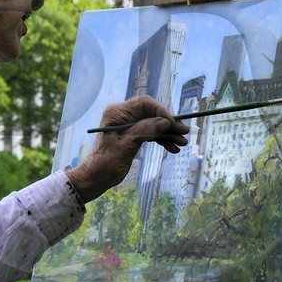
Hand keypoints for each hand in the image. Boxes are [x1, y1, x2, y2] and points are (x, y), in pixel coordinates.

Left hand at [66, 97, 188, 203]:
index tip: (173, 122)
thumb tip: (165, 122)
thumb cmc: (106, 161)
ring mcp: (129, 125)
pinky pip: (151, 133)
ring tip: (182, 143)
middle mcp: (123, 115)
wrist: (97, 177)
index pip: (144, 104)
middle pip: (152, 114)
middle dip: (168, 124)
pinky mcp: (134, 135)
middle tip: (184, 133)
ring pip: (154, 124)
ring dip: (168, 133)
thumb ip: (145, 131)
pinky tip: (173, 148)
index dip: (161, 110)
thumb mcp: (126, 145)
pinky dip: (162, 140)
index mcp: (117, 112)